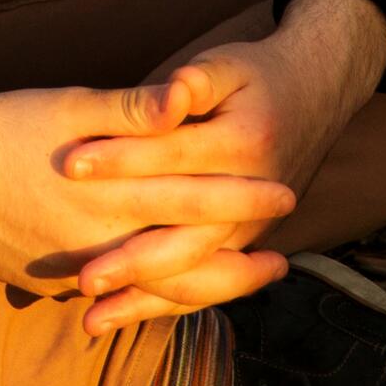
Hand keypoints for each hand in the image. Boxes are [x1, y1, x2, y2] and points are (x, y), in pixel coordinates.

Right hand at [0, 54, 295, 312]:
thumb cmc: (0, 124)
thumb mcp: (68, 103)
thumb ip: (131, 108)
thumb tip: (185, 99)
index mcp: (105, 193)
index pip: (192, 199)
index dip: (242, 198)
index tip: (286, 194)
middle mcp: (93, 243)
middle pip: (183, 259)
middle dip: (236, 260)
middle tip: (283, 261)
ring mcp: (68, 272)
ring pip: (151, 290)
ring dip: (202, 287)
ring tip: (241, 282)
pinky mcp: (47, 284)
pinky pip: (114, 297)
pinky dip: (152, 296)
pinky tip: (174, 290)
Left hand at [68, 0, 385, 331]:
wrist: (315, 92)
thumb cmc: (257, 77)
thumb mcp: (230, 64)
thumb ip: (199, 81)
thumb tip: (175, 88)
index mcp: (245, 143)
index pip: (173, 156)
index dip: (121, 157)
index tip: (70, 166)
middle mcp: (253, 195)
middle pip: (186, 235)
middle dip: (132, 259)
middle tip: (82, 277)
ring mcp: (250, 227)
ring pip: (196, 273)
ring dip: (144, 298)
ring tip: (92, 321)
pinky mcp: (242, 243)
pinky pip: (204, 283)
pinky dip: (164, 304)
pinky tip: (119, 318)